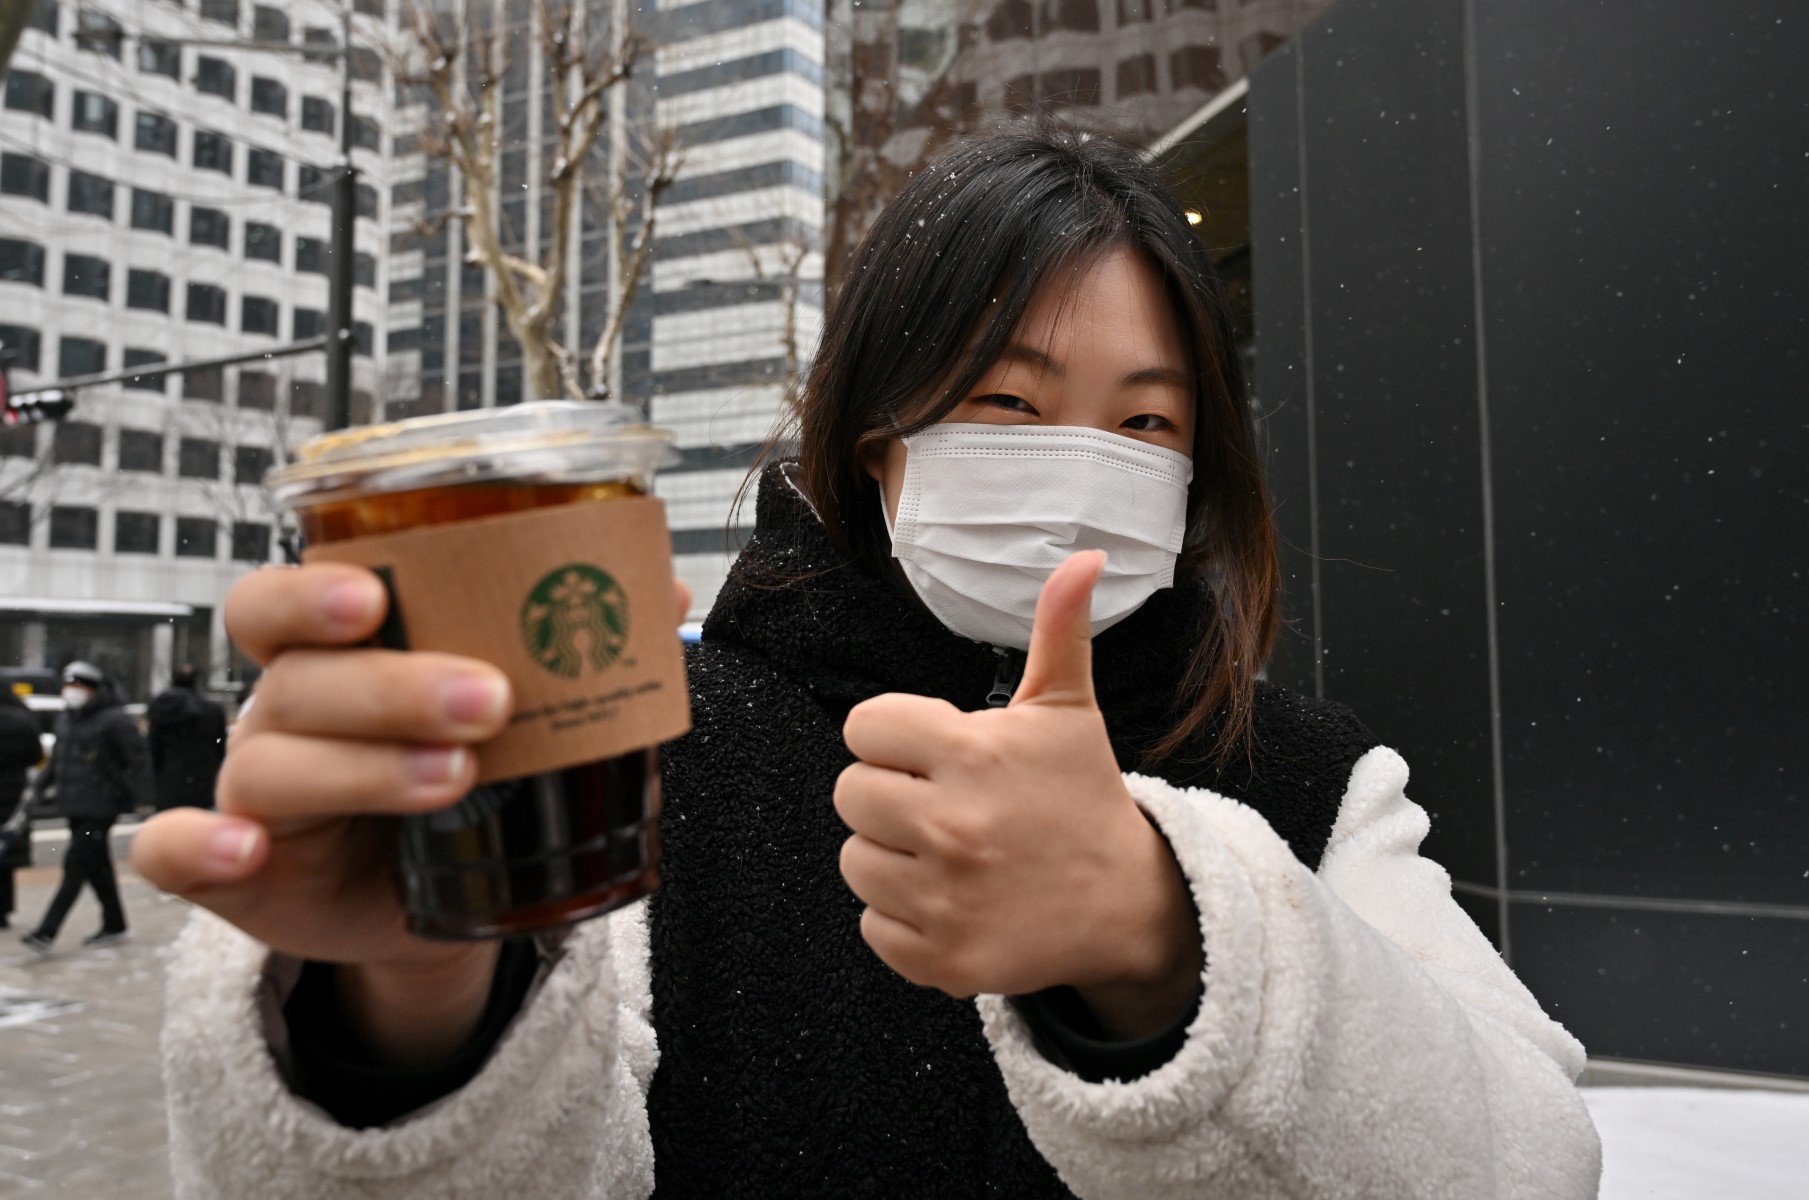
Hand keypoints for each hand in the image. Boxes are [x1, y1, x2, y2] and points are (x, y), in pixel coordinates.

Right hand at [132, 563, 692, 1064]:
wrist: (445, 899)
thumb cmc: (469, 777)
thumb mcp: (515, 719)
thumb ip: (570, 653)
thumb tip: (663, 590)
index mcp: (336, 658)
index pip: (284, 603)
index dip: (312, 594)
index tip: (377, 596)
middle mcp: (285, 712)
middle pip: (302, 681)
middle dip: (393, 686)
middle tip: (488, 699)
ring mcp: (255, 793)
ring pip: (270, 764)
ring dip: (362, 767)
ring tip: (455, 777)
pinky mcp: (239, 874)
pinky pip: (178, 856)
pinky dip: (197, 849)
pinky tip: (245, 850)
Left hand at [836, 552, 1201, 1037]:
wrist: (1127, 905)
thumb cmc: (1082, 796)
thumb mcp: (1070, 711)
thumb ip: (1059, 631)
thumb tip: (1084, 555)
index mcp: (972, 754)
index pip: (863, 728)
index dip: (894, 737)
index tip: (934, 753)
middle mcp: (953, 825)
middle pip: (849, 795)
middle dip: (889, 796)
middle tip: (944, 805)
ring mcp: (945, 898)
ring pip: (855, 861)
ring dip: (892, 857)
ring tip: (949, 854)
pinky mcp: (941, 958)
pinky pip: (872, 925)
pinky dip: (902, 917)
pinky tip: (952, 900)